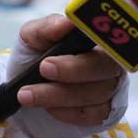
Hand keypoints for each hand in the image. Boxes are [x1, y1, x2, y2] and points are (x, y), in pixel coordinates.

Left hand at [12, 13, 124, 127]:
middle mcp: (110, 61)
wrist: (26, 88)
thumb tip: (67, 23)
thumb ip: (48, 28)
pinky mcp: (105, 112)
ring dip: (58, 95)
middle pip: (105, 66)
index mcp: (97, 37)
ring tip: (27, 94)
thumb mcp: (33, 37)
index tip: (72, 39)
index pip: (108, 35)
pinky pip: (91, 114)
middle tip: (44, 68)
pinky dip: (66, 112)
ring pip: (95, 93)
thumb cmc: (35, 56)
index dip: (95, 37)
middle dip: (73, 69)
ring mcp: (110, 88)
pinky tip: (48, 108)